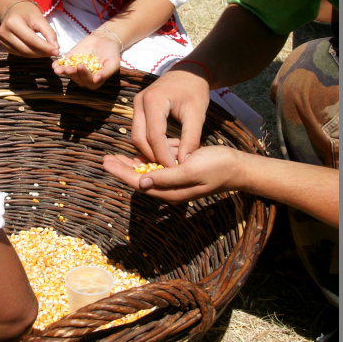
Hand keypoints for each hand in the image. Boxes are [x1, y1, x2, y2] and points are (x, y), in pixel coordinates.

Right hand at [0, 1, 59, 57]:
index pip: (31, 39)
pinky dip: (31, 54)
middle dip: (42, 52)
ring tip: (47, 51)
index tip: (57, 51)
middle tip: (54, 52)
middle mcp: (4, 32)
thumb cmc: (27, 12)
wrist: (12, 10)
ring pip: (24, 54)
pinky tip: (38, 50)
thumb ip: (49, 32)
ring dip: (38, 55)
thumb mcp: (40, 18)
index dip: (44, 47)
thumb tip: (56, 48)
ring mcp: (2, 41)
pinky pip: (20, 54)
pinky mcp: (4, 46)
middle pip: (26, 49)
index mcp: (13, 22)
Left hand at [51, 30, 121, 89]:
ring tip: (59, 69)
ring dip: (63, 71)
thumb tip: (96, 80)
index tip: (81, 66)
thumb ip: (106, 73)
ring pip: (69, 72)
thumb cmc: (112, 53)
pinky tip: (54, 64)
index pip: (88, 81)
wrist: (105, 39)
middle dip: (73, 73)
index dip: (84, 75)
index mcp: (95, 81)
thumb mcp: (113, 63)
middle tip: (70, 68)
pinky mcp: (70, 60)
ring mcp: (76, 69)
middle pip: (77, 78)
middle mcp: (84, 77)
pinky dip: (58, 64)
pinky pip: (63, 64)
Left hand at [103, 145, 242, 203]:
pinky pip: (161, 164)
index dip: (122, 173)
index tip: (107, 163)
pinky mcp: (181, 168)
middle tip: (105, 159)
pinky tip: (138, 151)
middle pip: (140, 178)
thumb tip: (142, 181)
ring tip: (115, 155)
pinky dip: (149, 157)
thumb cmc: (216, 168)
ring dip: (133, 163)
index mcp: (171, 190)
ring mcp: (175, 178)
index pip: (140, 182)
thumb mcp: (190, 170)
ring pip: (148, 171)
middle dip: (122, 169)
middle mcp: (170, 186)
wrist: (237, 166)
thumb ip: (166, 177)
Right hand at [131, 69, 209, 166]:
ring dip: (149, 151)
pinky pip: (139, 131)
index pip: (154, 136)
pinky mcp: (138, 109)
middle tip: (169, 170)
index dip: (163, 156)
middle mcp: (139, 102)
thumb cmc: (195, 91)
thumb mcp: (197, 115)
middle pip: (139, 138)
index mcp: (154, 101)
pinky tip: (163, 152)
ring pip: (136, 136)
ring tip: (167, 162)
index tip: (175, 170)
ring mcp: (136, 104)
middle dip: (152, 156)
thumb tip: (184, 163)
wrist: (189, 73)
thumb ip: (191, 139)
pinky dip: (149, 144)